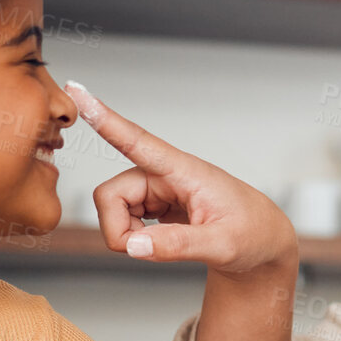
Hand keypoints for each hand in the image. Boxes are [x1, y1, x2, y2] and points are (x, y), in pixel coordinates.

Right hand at [71, 84, 297, 274]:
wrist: (262, 242)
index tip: (78, 91)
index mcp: (185, 171)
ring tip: (164, 244)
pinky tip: (160, 239)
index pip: (138, 140)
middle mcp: (164, 174)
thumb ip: (179, 245)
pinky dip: (133, 238)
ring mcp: (156, 188)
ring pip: (112, 208)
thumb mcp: (223, 245)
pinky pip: (121, 219)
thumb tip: (133, 247)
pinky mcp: (152, 203)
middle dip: (118, 229)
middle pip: (109, 194)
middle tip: (148, 250)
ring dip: (127, 235)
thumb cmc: (252, 234)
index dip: (106, 118)